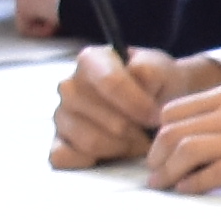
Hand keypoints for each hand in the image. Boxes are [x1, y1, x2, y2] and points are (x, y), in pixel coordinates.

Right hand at [53, 48, 220, 168]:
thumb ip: (150, 71)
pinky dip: (92, 160)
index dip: (138, 104)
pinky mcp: (58, 140)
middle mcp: (70, 86)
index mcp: (91, 61)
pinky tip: (111, 152)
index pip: (110, 82)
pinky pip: (64, 157)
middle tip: (150, 131)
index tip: (157, 116)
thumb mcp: (162, 69)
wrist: (157, 101)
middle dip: (136, 130)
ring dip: (122, 147)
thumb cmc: (158, 84)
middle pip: (105, 118)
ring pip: (91, 142)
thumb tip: (137, 77)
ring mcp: (61, 114)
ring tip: (137, 140)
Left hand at [140, 79, 220, 193]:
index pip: (173, 112)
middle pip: (173, 133)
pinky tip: (188, 190)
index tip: (160, 149)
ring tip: (165, 185)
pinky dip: (191, 185)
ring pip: (185, 153)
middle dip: (156, 156)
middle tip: (155, 172)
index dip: (159, 133)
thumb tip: (196, 133)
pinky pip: (209, 175)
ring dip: (168, 172)